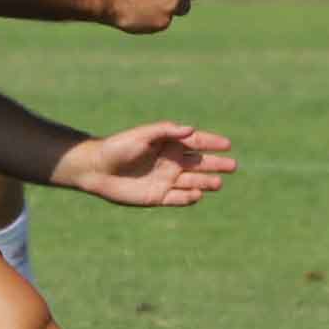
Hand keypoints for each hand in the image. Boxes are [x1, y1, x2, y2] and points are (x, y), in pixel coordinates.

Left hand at [55, 120, 237, 207]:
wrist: (96, 170)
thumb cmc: (118, 147)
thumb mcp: (142, 135)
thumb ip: (167, 131)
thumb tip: (191, 129)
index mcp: (169, 144)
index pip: (196, 143)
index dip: (212, 143)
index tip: (228, 145)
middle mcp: (171, 162)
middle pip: (200, 163)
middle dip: (216, 164)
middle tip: (232, 166)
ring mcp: (166, 180)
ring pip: (193, 182)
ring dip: (206, 182)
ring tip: (218, 183)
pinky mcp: (158, 197)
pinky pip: (178, 198)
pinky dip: (188, 198)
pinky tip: (196, 196)